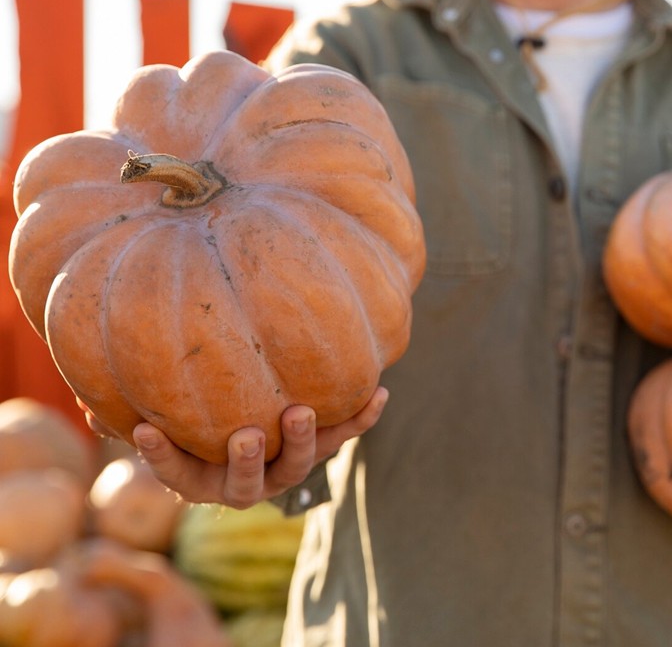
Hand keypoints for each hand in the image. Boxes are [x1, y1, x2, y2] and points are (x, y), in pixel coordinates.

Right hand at [121, 387, 387, 508]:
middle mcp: (245, 480)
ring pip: (298, 465)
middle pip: (246, 483)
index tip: (145, 430)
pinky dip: (361, 417)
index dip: (161, 455)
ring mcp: (285, 467)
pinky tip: (380, 393)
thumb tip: (86, 404)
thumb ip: (129, 412)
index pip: (176, 472)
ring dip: (304, 442)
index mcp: (201, 477)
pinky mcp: (321, 445)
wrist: (254, 422)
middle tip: (247, 435)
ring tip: (303, 412)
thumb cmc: (195, 419)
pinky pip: (345, 434)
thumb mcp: (165, 420)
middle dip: (246, 461)